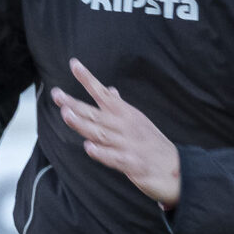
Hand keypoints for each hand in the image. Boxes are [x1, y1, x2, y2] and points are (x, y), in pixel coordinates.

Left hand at [52, 59, 180, 208]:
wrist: (177, 169)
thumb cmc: (153, 144)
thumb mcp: (138, 121)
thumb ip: (120, 107)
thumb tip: (109, 90)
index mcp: (126, 114)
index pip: (103, 93)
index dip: (87, 79)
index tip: (73, 63)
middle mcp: (125, 126)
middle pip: (95, 113)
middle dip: (75, 104)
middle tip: (56, 94)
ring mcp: (128, 145)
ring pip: (101, 133)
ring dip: (83, 124)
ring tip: (66, 114)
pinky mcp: (132, 164)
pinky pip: (114, 158)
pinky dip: (102, 153)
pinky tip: (89, 148)